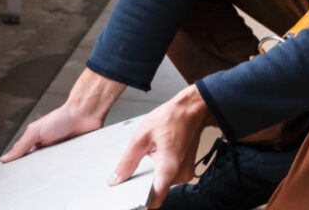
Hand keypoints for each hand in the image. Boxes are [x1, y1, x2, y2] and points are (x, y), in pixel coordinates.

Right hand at [0, 68, 124, 162]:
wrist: (84, 115)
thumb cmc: (62, 117)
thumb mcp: (36, 130)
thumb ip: (21, 144)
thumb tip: (5, 158)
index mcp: (35, 144)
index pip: (24, 161)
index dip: (20, 169)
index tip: (15, 176)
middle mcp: (47, 151)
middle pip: (38, 170)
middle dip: (37, 171)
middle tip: (38, 170)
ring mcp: (59, 156)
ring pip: (52, 172)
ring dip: (52, 171)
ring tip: (53, 165)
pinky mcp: (71, 159)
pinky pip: (65, 170)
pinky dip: (64, 170)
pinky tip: (64, 168)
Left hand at [108, 85, 214, 208]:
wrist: (191, 109)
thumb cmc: (172, 117)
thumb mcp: (142, 135)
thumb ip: (128, 160)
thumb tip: (117, 178)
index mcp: (169, 167)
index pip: (154, 200)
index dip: (140, 202)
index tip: (130, 197)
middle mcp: (180, 174)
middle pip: (156, 190)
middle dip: (144, 180)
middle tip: (142, 161)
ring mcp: (186, 173)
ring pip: (163, 182)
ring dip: (154, 172)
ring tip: (154, 151)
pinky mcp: (187, 169)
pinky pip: (170, 176)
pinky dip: (162, 168)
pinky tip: (160, 151)